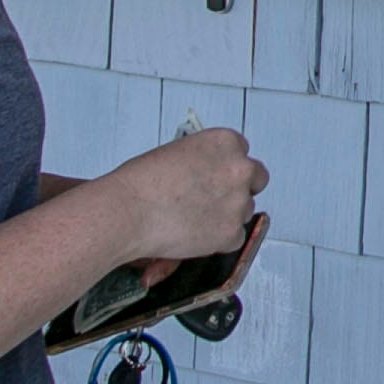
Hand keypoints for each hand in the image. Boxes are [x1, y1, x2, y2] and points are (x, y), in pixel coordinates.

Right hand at [102, 128, 265, 277]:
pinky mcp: (231, 233)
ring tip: (194, 219)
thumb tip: (209, 174)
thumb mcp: (178, 153)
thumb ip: (204, 160)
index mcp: (226, 142)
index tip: (217, 177)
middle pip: (256, 180)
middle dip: (240, 189)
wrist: (128, 211)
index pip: (242, 153)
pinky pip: (235, 238)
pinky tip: (194, 235)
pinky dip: (218, 241)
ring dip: (227, 216)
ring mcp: (238, 202)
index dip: (228, 167)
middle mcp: (240, 169)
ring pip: (244, 211)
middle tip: (216, 199)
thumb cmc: (141, 182)